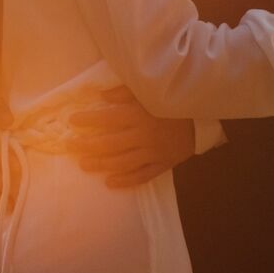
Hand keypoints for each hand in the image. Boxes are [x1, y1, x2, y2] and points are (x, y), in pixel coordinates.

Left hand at [64, 86, 195, 188]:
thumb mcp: (150, 90)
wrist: (204, 118)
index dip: (88, 120)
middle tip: (69, 147)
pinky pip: (142, 176)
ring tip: (84, 165)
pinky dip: (126, 180)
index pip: (107, 118)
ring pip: (122, 162)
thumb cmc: (173, 100)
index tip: (72, 120)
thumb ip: (124, 92)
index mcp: (139, 114)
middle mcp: (144, 135)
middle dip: (87, 146)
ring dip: (101, 164)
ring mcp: (154, 152)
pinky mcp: (163, 164)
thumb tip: (100, 96)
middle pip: (110, 144)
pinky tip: (110, 182)